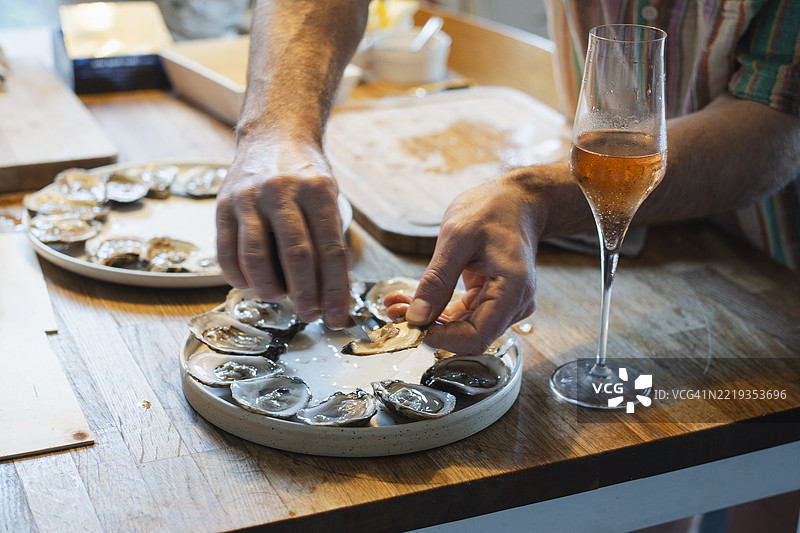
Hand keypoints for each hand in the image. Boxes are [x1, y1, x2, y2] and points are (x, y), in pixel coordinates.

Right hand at [215, 139, 350, 327]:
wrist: (273, 135)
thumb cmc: (306, 176)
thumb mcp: (328, 198)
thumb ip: (329, 241)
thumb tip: (334, 296)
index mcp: (318, 190)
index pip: (331, 250)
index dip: (336, 290)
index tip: (338, 316)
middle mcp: (282, 191)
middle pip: (297, 256)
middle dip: (306, 295)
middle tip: (311, 315)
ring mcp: (248, 197)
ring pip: (257, 258)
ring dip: (270, 289)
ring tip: (281, 298)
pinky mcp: (222, 205)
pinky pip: (226, 252)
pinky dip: (239, 277)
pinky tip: (252, 285)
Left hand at [393, 176, 540, 353]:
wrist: (514, 200)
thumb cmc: (493, 210)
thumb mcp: (457, 238)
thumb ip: (437, 279)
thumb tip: (418, 316)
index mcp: (513, 290)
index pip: (477, 337)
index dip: (442, 338)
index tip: (412, 326)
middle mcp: (514, 304)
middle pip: (468, 335)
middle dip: (430, 327)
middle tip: (396, 312)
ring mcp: (504, 303)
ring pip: (462, 327)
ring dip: (430, 320)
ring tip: (398, 305)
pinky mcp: (491, 299)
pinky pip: (462, 315)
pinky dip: (438, 310)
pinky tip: (413, 301)